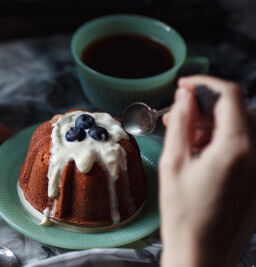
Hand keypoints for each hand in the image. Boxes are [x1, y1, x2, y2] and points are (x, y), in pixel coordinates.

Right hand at [159, 75, 255, 266]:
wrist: (202, 255)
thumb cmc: (184, 216)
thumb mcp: (174, 164)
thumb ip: (182, 124)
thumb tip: (185, 96)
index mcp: (236, 149)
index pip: (229, 96)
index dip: (204, 84)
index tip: (185, 86)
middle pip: (239, 110)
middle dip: (207, 106)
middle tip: (178, 115)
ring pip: (243, 128)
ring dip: (215, 124)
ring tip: (185, 137)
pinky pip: (247, 147)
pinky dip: (224, 141)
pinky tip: (200, 153)